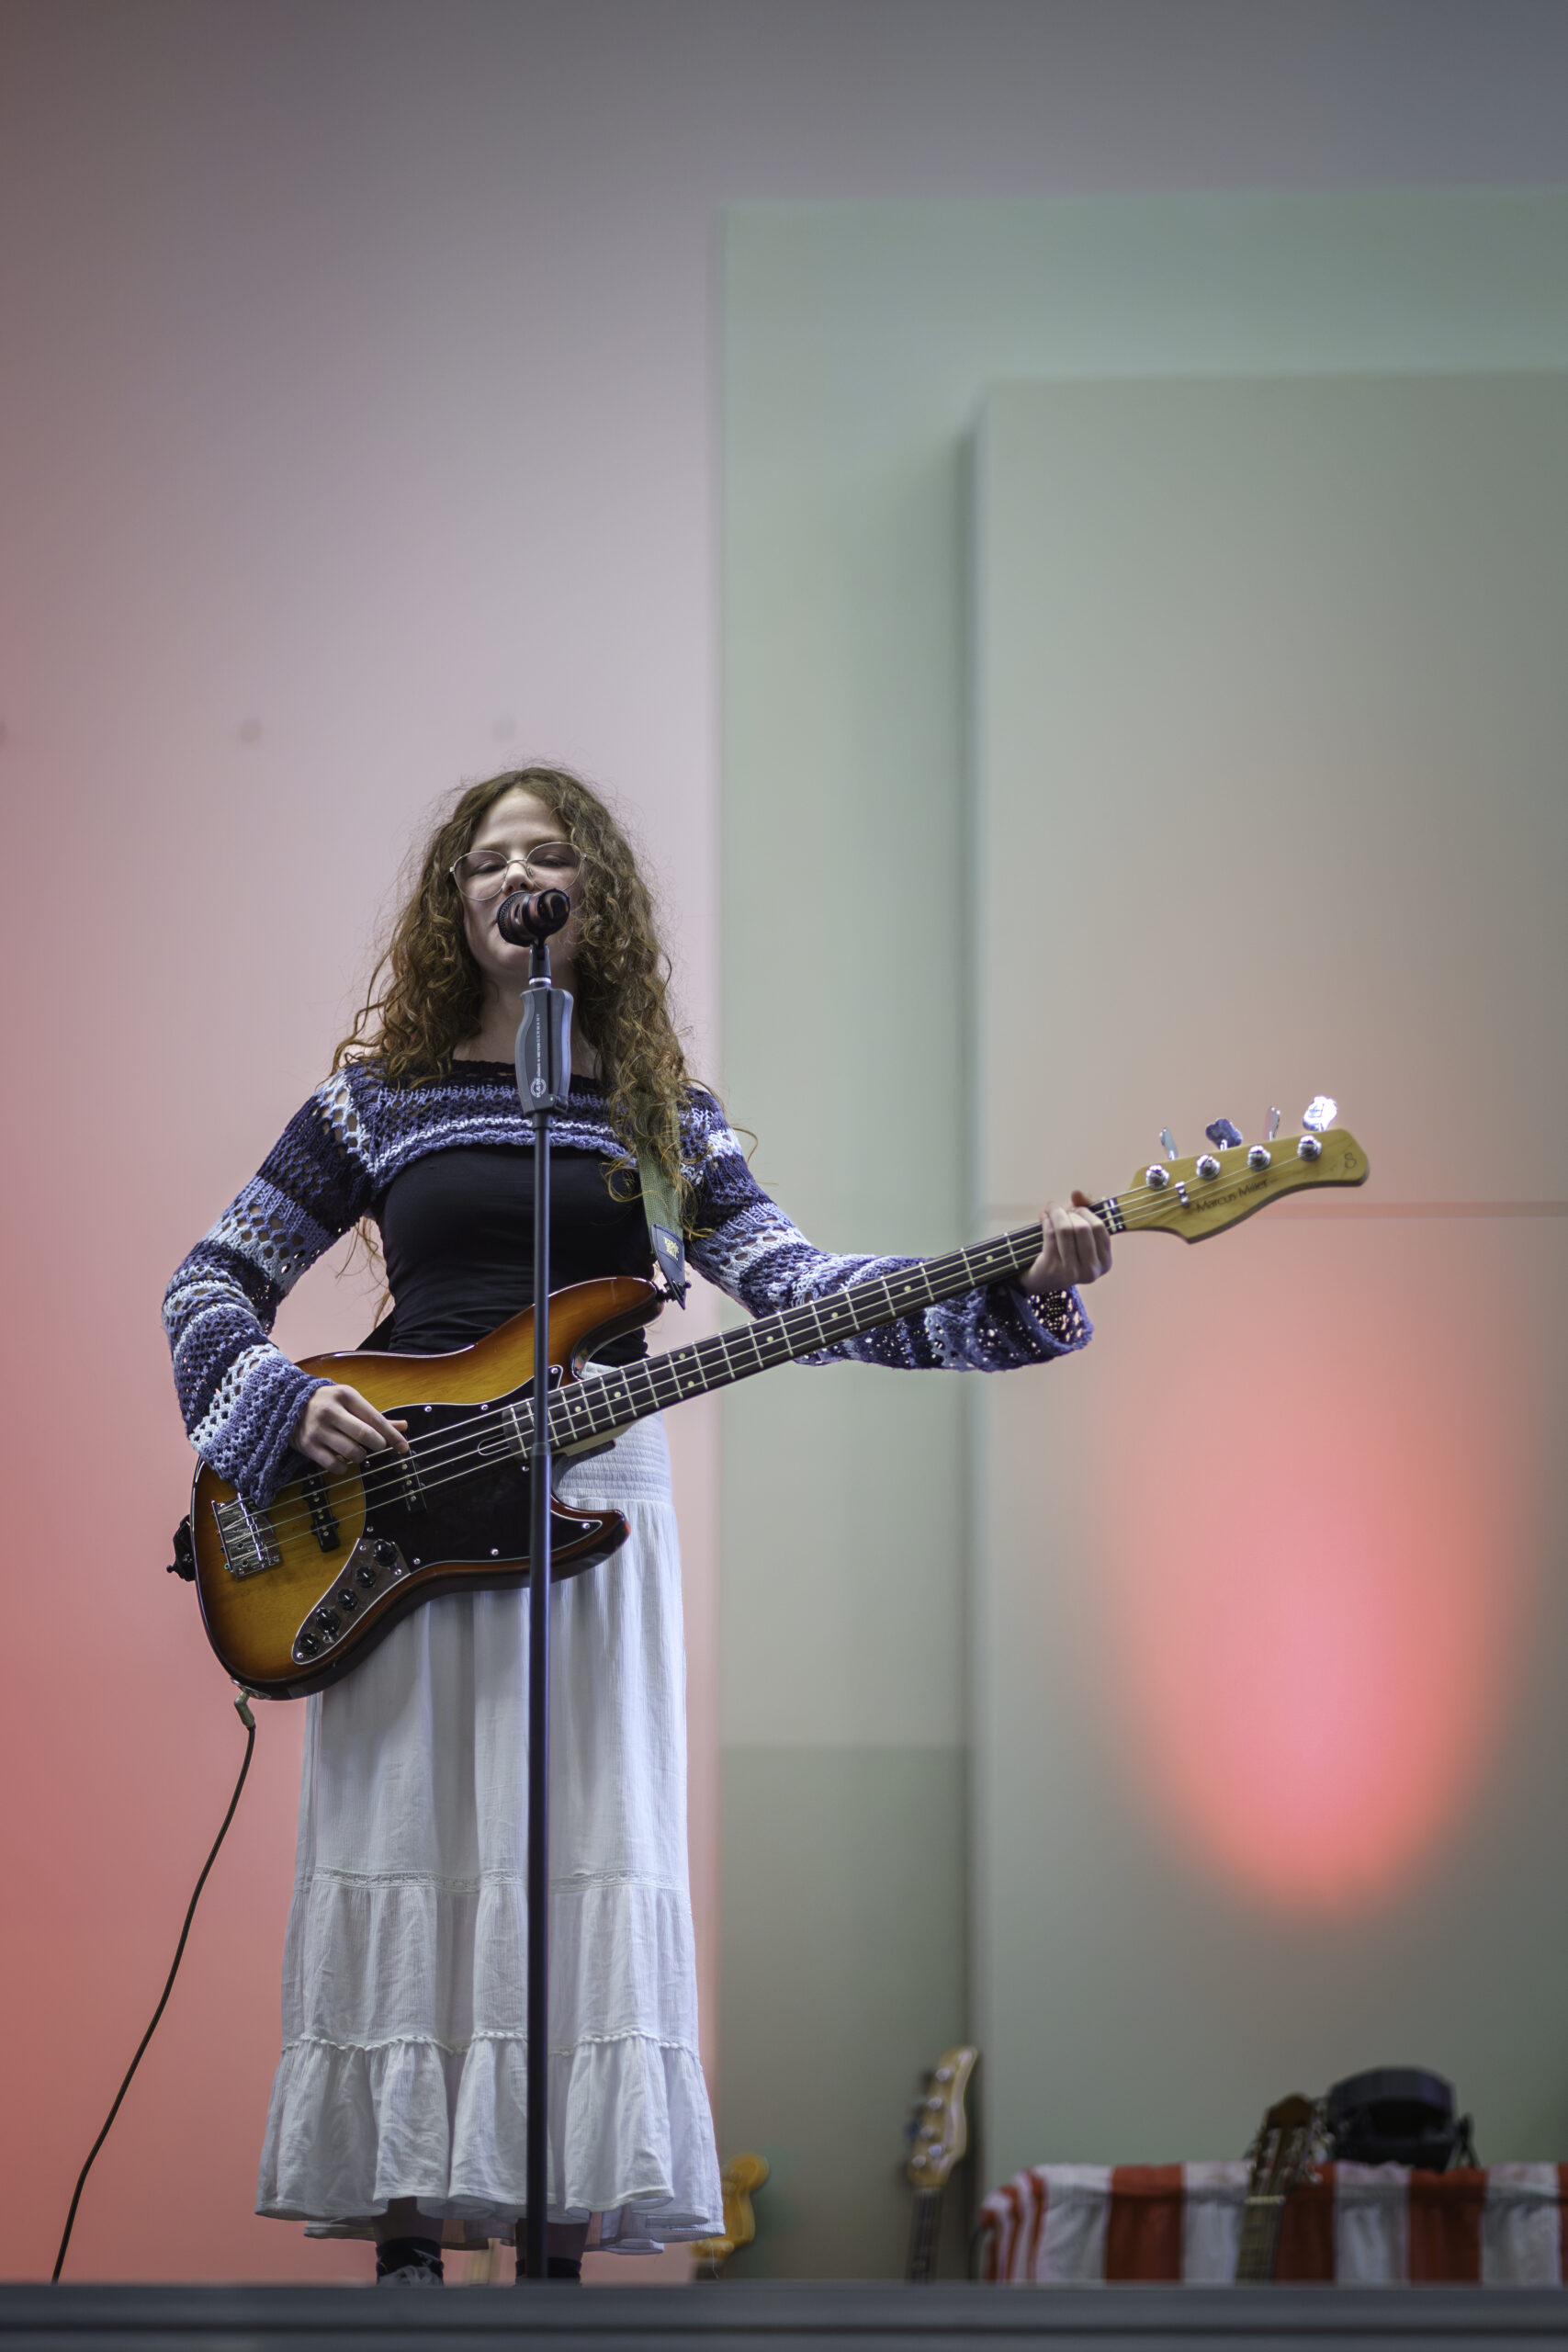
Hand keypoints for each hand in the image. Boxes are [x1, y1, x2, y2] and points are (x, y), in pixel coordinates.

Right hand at [293, 1383, 408, 1469]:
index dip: (392, 1436)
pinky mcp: (307, 1446)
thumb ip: (375, 1416)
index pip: (375, 1418)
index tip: (404, 1448)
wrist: (286, 1404)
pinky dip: (344, 1468)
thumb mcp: (350, 1402)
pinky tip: (344, 1462)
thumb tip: (403, 1427)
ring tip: (358, 1452)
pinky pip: (334, 1465)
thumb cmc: (327, 1403)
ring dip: (361, 1457)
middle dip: (378, 1445)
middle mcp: (331, 1411)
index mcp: (345, 1395)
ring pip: (352, 1452)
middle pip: (365, 1435)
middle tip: (377, 1446)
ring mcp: (318, 1429)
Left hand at [1019, 1192, 1112, 1294]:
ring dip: (1055, 1213)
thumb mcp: (1079, 1235)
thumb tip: (1077, 1193)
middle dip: (1069, 1212)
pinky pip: (1050, 1235)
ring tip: (1050, 1209)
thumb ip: (1084, 1209)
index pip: (1099, 1227)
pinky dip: (1046, 1221)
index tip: (1074, 1208)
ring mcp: (1072, 1272)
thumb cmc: (1063, 1253)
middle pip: (1082, 1227)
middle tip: (1059, 1209)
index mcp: (1105, 1262)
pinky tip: (1043, 1218)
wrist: (1039, 1279)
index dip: (1085, 1212)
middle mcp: (1092, 1270)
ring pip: (1066, 1229)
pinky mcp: (1053, 1269)